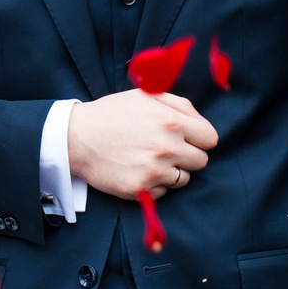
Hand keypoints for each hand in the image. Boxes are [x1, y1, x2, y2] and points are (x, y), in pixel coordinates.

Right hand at [65, 91, 216, 200]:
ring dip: (173, 170)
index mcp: (171, 122)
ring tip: (151, 159)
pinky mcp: (141, 189)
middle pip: (201, 161)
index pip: (210, 139)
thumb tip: (201, 123)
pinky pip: (164, 192)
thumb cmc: (113, 114)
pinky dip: (155, 184)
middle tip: (168, 149)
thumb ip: (181, 106)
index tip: (189, 138)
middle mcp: (167, 148)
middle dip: (188, 155)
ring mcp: (154, 171)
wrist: (77, 137)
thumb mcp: (147, 96)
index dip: (200, 138)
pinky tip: (139, 170)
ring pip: (184, 178)